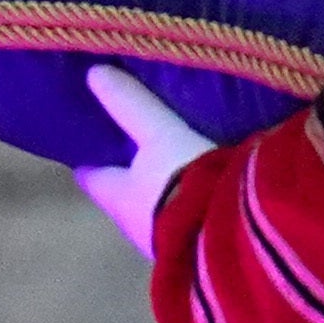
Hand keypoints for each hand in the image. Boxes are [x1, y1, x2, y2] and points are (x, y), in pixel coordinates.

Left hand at [70, 65, 216, 256]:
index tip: (90, 140)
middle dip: (130, 176)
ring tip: (176, 164)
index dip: (90, 160)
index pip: (92, 178)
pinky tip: (208, 188)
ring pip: (159, 211)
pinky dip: (193, 204)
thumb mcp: (160, 134)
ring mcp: (169, 242)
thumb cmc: (182, 181)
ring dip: (164, 192)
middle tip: (137, 148)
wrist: (233, 236)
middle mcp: (138, 227)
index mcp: (119, 199)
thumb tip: (93, 72)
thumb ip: (131, 106)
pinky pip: (191, 220)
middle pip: (126, 196)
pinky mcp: (201, 249)